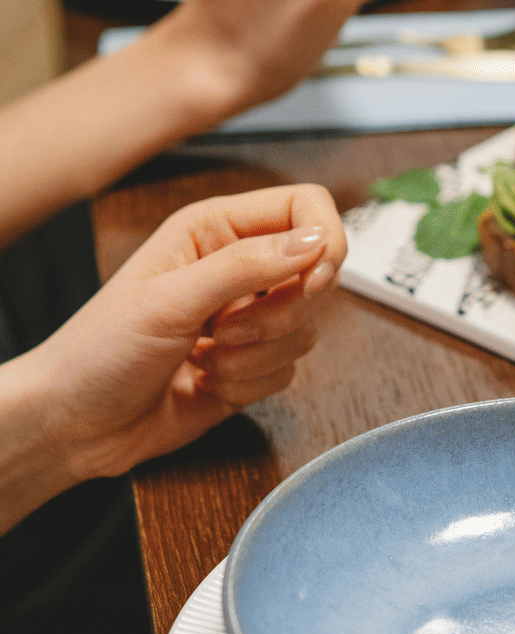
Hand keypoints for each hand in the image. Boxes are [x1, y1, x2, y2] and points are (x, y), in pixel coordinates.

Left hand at [27, 185, 342, 482]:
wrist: (72, 426)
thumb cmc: (98, 352)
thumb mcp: (169, 300)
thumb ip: (246, 265)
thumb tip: (316, 241)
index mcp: (215, 229)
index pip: (305, 208)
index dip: (323, 239)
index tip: (311, 279)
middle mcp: (238, 266)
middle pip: (318, 271)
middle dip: (281, 312)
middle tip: (228, 329)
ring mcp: (249, 316)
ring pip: (306, 326)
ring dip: (258, 354)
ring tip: (204, 357)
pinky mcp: (254, 362)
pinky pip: (291, 368)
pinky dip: (250, 382)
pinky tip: (206, 382)